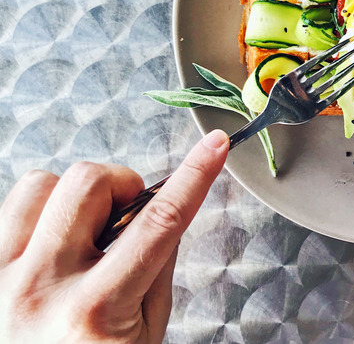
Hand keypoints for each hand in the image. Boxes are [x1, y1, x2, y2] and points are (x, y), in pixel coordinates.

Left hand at [0, 130, 229, 342]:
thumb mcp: (144, 335)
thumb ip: (157, 269)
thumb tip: (164, 213)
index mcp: (96, 311)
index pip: (159, 223)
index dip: (195, 176)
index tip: (214, 147)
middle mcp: (41, 288)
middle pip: (89, 183)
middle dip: (122, 185)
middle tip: (127, 214)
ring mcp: (0, 278)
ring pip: (39, 184)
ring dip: (74, 197)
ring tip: (84, 231)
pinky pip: (8, 208)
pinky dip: (39, 213)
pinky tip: (51, 242)